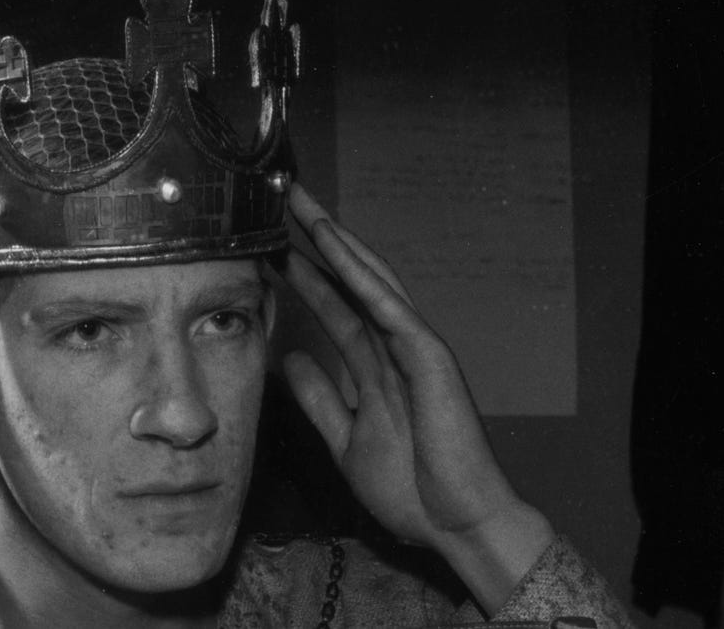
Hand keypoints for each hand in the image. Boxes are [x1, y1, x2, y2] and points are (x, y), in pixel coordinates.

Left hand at [279, 184, 552, 611]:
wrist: (455, 525)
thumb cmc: (412, 487)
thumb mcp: (346, 439)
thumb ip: (321, 399)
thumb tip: (290, 359)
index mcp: (375, 364)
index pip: (334, 306)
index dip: (302, 275)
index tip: (268, 246)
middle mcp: (393, 346)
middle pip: (349, 280)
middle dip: (316, 240)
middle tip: (281, 198)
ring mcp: (413, 346)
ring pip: (369, 279)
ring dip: (334, 241)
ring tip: (300, 205)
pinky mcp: (428, 355)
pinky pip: (388, 305)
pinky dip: (358, 273)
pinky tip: (332, 244)